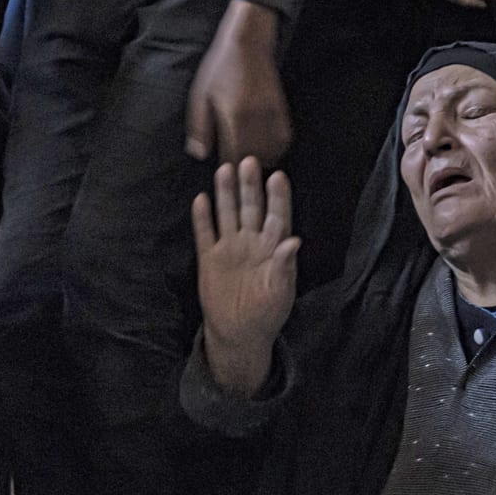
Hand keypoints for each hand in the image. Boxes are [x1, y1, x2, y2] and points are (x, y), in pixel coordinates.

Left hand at [185, 0, 290, 166]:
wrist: (248, 43)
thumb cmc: (219, 68)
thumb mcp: (200, 95)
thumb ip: (199, 127)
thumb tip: (199, 154)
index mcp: (233, 116)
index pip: (232, 156)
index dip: (227, 168)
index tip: (221, 173)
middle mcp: (256, 118)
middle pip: (253, 157)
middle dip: (242, 167)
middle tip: (234, 172)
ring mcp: (272, 114)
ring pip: (272, 151)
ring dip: (260, 160)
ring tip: (248, 163)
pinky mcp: (282, 110)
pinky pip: (283, 139)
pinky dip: (275, 149)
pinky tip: (265, 150)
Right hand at [192, 157, 299, 397]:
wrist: (239, 333)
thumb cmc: (267, 314)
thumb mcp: (280, 293)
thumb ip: (285, 266)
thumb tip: (294, 241)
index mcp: (273, 249)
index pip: (277, 216)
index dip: (278, 197)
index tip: (277, 176)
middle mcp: (252, 242)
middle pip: (251, 208)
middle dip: (250, 186)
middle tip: (248, 161)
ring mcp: (230, 248)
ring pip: (227, 214)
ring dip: (226, 193)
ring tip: (225, 170)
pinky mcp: (210, 258)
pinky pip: (205, 233)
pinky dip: (202, 217)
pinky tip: (201, 199)